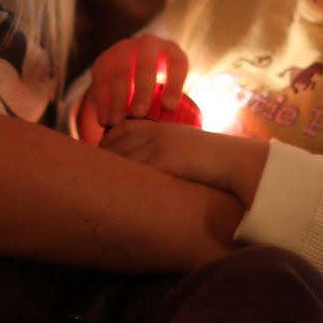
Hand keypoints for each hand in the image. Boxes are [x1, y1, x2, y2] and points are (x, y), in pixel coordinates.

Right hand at [77, 33, 188, 142]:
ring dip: (117, 98)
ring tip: (117, 122)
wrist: (134, 69)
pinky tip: (104, 120)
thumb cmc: (162, 89)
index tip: (170, 107)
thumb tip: (183, 133)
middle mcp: (148, 45)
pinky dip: (102, 101)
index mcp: (171, 51)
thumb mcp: (174, 89)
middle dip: (142, 89)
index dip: (174, 84)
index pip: (177, 63)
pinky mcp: (104, 61)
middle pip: (146, 64)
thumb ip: (179, 107)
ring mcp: (123, 50)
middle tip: (139, 113)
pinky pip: (101, 80)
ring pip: (119, 71)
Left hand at [99, 120, 267, 204]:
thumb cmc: (214, 160)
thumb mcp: (187, 147)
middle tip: (87, 176)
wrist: (235, 161)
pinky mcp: (165, 160)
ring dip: (105, 172)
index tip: (96, 156)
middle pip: (115, 143)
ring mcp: (159, 146)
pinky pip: (135, 169)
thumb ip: (169, 150)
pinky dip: (122, 180)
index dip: (106, 142)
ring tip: (91, 188)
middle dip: (100, 158)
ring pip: (121, 157)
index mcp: (161, 128)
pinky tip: (112, 193)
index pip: (122, 129)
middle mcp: (156, 133)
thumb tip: (159, 166)